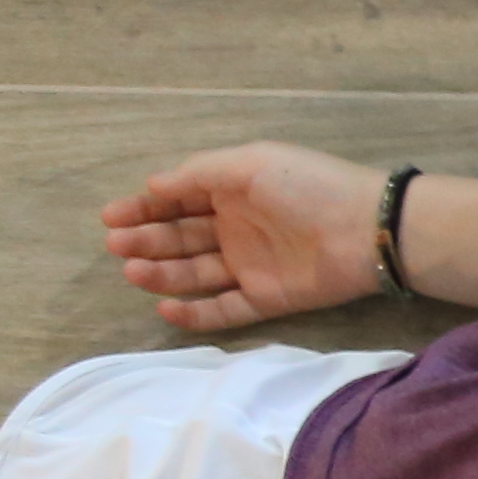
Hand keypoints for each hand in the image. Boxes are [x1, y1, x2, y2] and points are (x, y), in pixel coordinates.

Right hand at [98, 141, 389, 329]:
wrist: (367, 229)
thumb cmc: (307, 187)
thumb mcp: (250, 164)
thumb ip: (199, 174)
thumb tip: (153, 183)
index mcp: (235, 192)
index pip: (179, 201)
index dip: (144, 208)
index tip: (110, 217)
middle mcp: (239, 229)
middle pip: (181, 238)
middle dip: (146, 241)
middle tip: (116, 245)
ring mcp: (252, 266)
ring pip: (195, 274)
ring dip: (161, 274)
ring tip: (133, 271)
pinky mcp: (268, 299)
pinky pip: (224, 310)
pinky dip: (195, 314)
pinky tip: (165, 308)